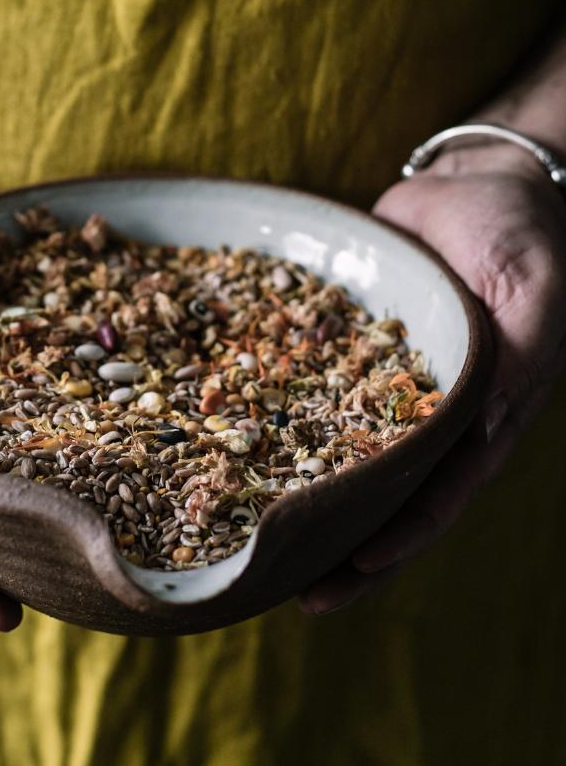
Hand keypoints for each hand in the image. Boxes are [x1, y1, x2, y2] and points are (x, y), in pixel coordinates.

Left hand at [299, 145, 565, 612]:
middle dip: (343, 543)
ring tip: (254, 536)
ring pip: (343, 450)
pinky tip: (237, 440)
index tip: (351, 570)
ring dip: (307, 494)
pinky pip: (313, 385)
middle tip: (291, 590)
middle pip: (385, 493)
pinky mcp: (347, 342)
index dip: (399, 537)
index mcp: (481, 416)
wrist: (477, 182)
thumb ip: (516, 362)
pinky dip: (284, 416)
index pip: (439, 494)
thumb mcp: (534, 295)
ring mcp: (381, 378)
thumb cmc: (522, 238)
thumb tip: (477, 430)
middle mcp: (428, 411)